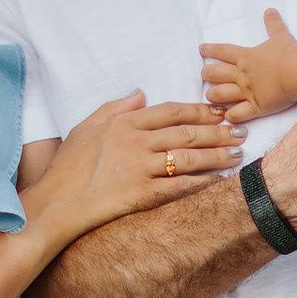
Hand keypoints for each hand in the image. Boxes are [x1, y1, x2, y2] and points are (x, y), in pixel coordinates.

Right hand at [26, 93, 239, 240]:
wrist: (55, 204)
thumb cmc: (67, 167)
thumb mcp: (85, 127)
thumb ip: (114, 108)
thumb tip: (141, 93)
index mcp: (123, 123)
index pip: (171, 111)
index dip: (200, 110)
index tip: (220, 111)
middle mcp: (135, 142)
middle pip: (187, 133)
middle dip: (219, 131)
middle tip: (241, 131)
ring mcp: (140, 169)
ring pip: (189, 158)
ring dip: (218, 155)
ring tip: (238, 154)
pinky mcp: (142, 195)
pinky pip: (180, 187)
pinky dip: (202, 183)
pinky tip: (219, 181)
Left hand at [199, 8, 296, 121]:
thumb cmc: (289, 52)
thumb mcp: (281, 35)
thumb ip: (273, 24)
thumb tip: (270, 10)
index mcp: (246, 57)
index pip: (223, 51)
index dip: (210, 49)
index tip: (201, 49)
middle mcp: (242, 74)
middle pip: (215, 73)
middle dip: (207, 74)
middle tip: (205, 74)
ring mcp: (247, 91)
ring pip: (220, 95)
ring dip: (214, 96)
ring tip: (211, 96)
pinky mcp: (256, 107)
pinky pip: (238, 114)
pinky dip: (231, 116)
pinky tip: (227, 117)